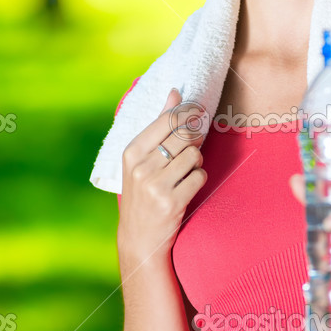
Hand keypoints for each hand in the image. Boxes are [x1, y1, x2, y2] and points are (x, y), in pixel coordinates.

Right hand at [118, 88, 207, 263]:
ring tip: (185, 171)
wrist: (139, 238)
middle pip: (184, 136)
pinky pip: (200, 176)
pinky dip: (198, 179)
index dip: (188, 113)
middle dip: (194, 138)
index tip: (197, 111)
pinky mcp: (172, 202)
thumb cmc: (142, 193)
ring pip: (194, 155)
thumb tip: (175, 92)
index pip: (166, 120)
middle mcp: (141, 167)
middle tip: (193, 145)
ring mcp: (156, 185)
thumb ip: (158, 127)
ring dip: (196, 161)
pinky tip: (187, 187)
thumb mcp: (140, 160)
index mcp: (131, 152)